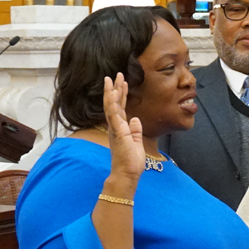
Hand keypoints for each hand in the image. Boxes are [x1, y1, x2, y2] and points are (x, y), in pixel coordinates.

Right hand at [102, 74, 142, 193]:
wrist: (127, 174)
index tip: (122, 82)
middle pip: (115, 103)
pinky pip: (114, 115)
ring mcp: (115, 129)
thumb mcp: (136, 143)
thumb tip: (136, 119)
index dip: (122, 95)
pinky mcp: (118, 132)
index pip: (120, 108)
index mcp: (120, 128)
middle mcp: (115, 127)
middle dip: (116, 88)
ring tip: (112, 78)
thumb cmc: (131, 162)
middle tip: (117, 74)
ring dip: (112, 92)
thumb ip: (135, 130)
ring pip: (111, 106)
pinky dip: (113, 103)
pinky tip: (113, 93)